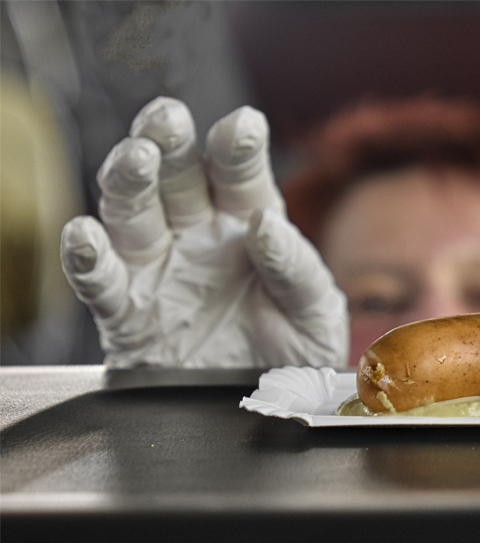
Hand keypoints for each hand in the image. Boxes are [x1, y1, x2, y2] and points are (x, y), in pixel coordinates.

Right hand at [60, 97, 347, 367]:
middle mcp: (198, 236)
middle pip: (175, 177)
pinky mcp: (128, 314)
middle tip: (168, 118)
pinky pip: (99, 280)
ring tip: (135, 158)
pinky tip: (84, 236)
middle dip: (168, 142)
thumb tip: (267, 225)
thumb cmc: (297, 353)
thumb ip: (297, 268)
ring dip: (127, 182)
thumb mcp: (318, 312)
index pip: (240, 174)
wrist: (271, 412)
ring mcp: (159, 270)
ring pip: (131, 213)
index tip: (243, 125)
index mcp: (249, 223)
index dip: (238, 147)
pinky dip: (86, 258)